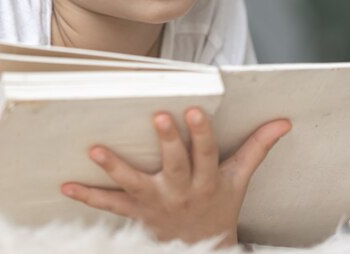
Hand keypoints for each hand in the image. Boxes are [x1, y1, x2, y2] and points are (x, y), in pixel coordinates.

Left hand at [61, 107, 291, 247]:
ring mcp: (155, 204)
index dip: (202, 133)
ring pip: (135, 185)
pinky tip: (66, 184)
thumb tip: (283, 121)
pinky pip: (109, 206)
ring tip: (96, 150)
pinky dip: (88, 196)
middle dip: (169, 142)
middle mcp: (181, 192)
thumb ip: (257, 148)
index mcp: (208, 181)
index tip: (195, 109)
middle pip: (175, 165)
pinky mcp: (135, 215)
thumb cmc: (219, 208)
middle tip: (160, 117)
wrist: (203, 251)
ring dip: (115, 168)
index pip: (207, 153)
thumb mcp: (240, 180)